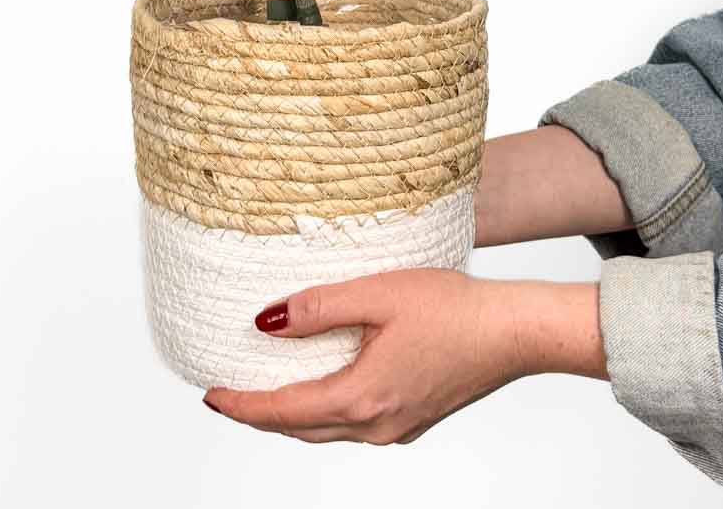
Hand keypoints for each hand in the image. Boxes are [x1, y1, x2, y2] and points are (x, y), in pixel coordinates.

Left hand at [202, 267, 606, 443]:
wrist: (512, 332)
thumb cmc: (453, 309)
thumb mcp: (377, 294)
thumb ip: (319, 308)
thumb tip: (266, 321)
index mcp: (361, 398)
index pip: (282, 412)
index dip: (241, 405)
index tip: (209, 394)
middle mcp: (376, 424)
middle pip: (300, 428)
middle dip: (260, 414)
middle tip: (228, 392)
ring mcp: (397, 427)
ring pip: (328, 429)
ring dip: (293, 414)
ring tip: (266, 387)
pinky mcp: (413, 417)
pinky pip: (355, 422)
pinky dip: (326, 409)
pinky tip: (324, 383)